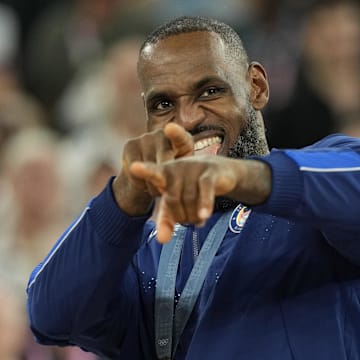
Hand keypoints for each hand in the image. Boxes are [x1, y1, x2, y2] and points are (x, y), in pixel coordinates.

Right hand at [112, 123, 193, 215]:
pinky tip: (143, 182)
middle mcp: (161, 134)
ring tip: (156, 188)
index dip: (174, 132)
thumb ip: (187, 173)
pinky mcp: (130, 145)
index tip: (169, 128)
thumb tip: (192, 183)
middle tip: (166, 190)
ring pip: (147, 166)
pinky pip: (133, 169)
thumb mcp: (184, 174)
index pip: (178, 135)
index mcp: (181, 139)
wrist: (148, 175)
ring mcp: (144, 138)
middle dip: (164, 178)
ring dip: (152, 183)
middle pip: (162, 158)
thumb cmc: (174, 175)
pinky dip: (139, 181)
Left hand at [129, 156, 270, 242]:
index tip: (134, 167)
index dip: (144, 171)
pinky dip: (205, 204)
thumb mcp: (177, 204)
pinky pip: (205, 190)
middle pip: (172, 200)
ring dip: (194, 216)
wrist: (220, 171)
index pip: (152, 173)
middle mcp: (176, 169)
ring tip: (199, 218)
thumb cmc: (191, 188)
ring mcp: (193, 168)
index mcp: (164, 174)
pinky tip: (204, 216)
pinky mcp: (210, 172)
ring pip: (189, 199)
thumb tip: (161, 241)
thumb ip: (167, 220)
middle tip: (189, 220)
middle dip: (181, 216)